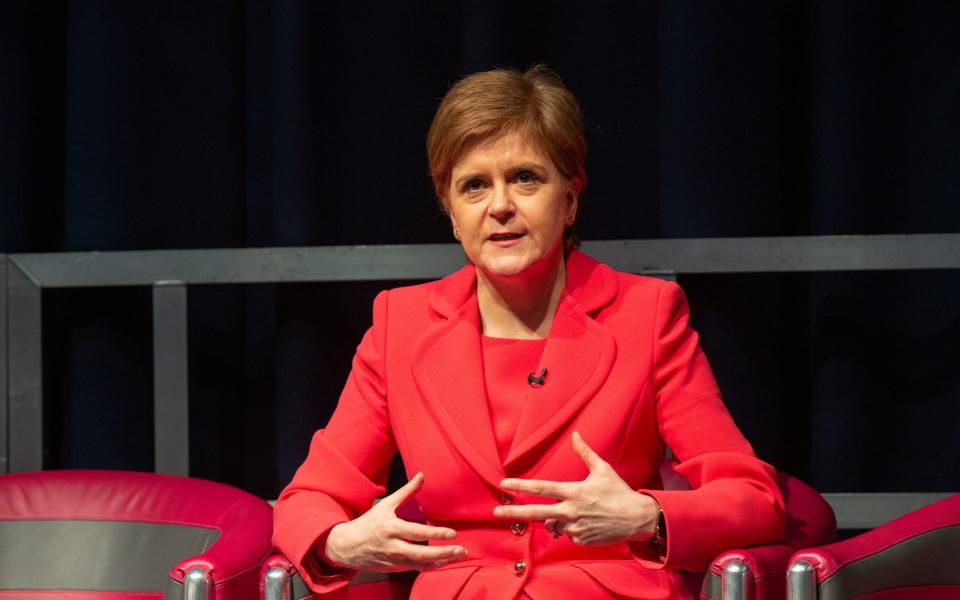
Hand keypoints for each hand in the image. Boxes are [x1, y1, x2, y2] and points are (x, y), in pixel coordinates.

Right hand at [323, 472, 467, 571]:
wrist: (348, 546)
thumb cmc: (369, 523)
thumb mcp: (386, 504)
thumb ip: (407, 491)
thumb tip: (421, 475)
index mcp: (391, 528)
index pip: (417, 532)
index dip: (436, 534)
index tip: (453, 533)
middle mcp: (393, 547)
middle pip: (421, 554)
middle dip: (443, 553)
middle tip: (461, 549)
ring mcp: (394, 560)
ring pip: (421, 564)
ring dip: (441, 561)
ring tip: (458, 555)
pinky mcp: (395, 569)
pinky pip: (416, 569)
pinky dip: (431, 566)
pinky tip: (444, 561)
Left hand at [493, 431, 659, 545]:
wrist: (637, 519)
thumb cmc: (619, 492)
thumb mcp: (603, 469)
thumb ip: (585, 453)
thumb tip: (576, 434)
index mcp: (574, 492)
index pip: (542, 488)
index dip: (521, 485)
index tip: (504, 483)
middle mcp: (571, 511)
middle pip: (535, 513)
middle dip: (513, 512)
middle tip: (495, 512)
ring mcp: (575, 528)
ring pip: (552, 525)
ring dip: (554, 520)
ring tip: (572, 513)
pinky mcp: (580, 540)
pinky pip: (566, 534)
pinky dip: (570, 528)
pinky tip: (585, 522)